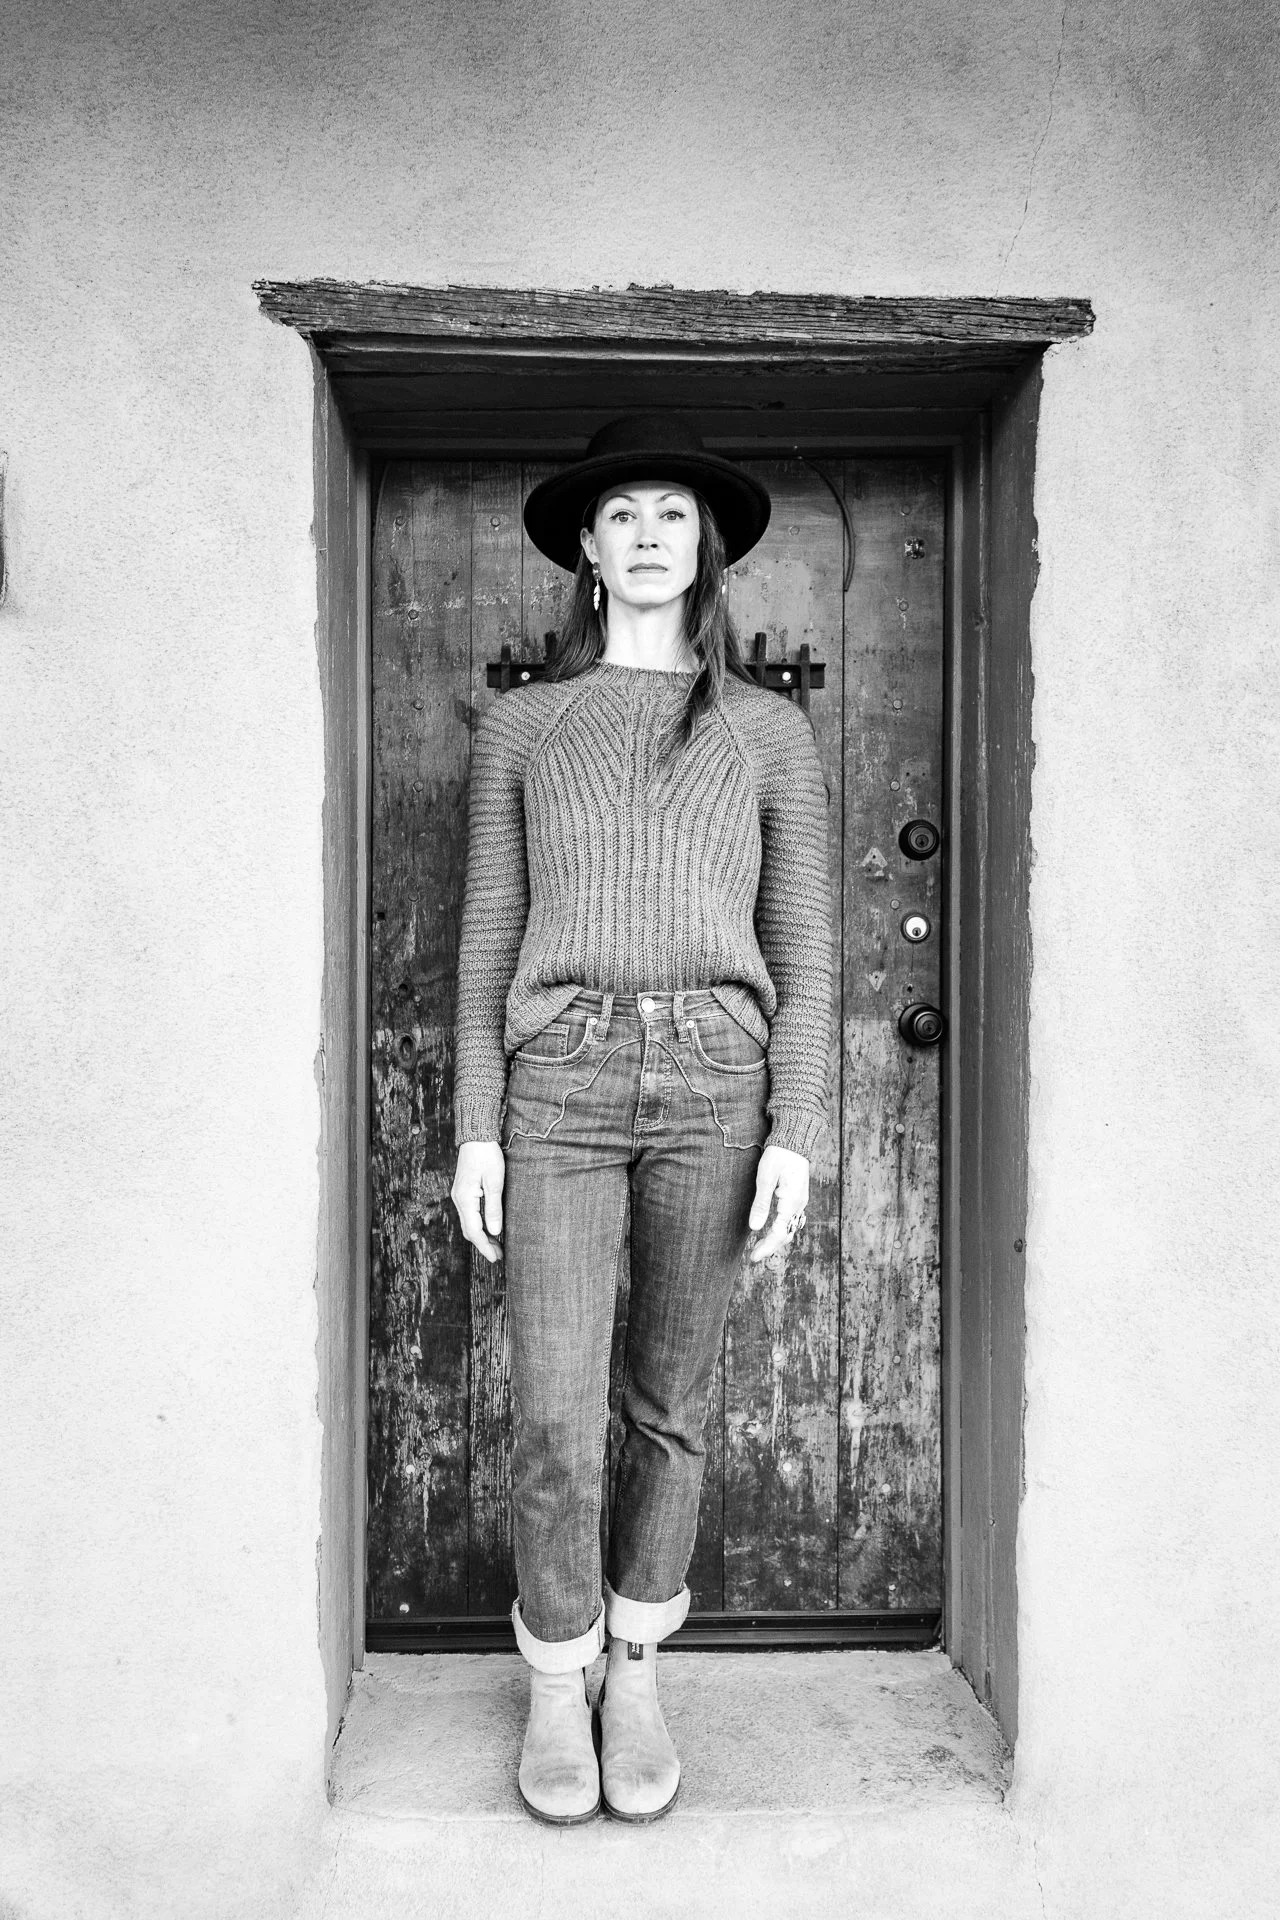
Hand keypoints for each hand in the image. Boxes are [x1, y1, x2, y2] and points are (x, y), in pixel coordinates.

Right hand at [451, 1140, 505, 1262]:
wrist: (476, 1135)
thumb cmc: (487, 1155)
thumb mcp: (495, 1181)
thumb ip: (494, 1208)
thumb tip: (495, 1232)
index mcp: (465, 1199)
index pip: (474, 1231)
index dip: (485, 1247)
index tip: (495, 1259)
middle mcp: (459, 1199)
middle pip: (469, 1230)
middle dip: (483, 1245)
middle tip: (498, 1256)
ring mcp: (459, 1195)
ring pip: (468, 1223)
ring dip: (481, 1236)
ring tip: (496, 1245)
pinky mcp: (464, 1190)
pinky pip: (469, 1214)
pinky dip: (478, 1225)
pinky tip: (489, 1227)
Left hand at [747, 1144, 809, 1264]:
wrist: (794, 1141)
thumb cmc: (778, 1156)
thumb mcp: (765, 1178)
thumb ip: (761, 1204)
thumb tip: (755, 1228)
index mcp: (791, 1202)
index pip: (779, 1233)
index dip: (766, 1247)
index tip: (753, 1258)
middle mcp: (799, 1204)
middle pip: (786, 1234)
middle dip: (770, 1247)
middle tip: (753, 1256)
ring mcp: (800, 1201)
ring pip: (790, 1228)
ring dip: (776, 1240)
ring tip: (759, 1247)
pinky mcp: (797, 1197)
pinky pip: (791, 1220)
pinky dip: (781, 1230)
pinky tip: (770, 1230)